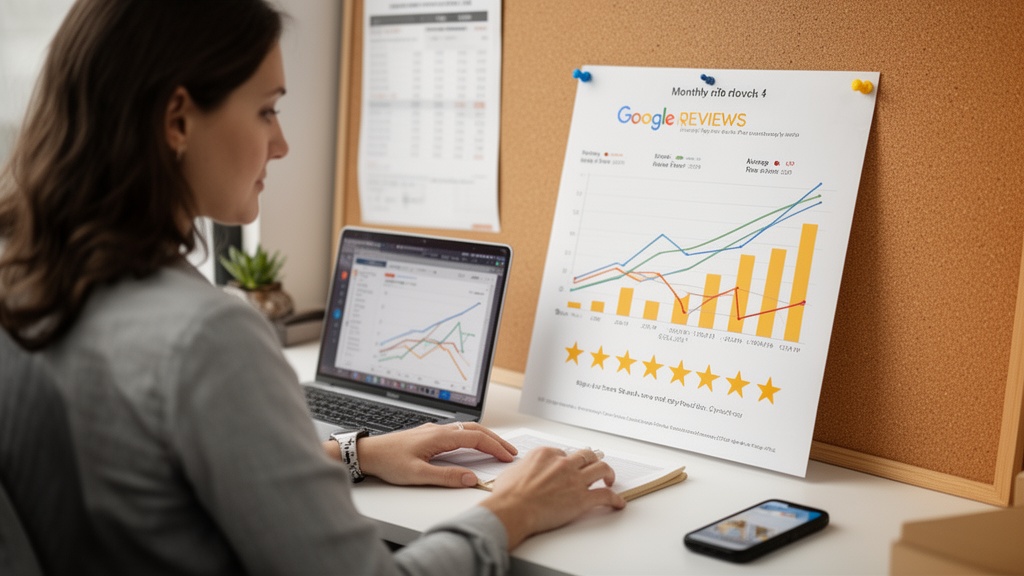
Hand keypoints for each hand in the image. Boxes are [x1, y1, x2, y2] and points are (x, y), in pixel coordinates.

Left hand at [354, 422, 517, 486]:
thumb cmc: (389, 462)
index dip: (494, 447)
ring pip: (466, 428)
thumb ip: (446, 476)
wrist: (368, 453)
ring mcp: (433, 430)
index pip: (475, 438)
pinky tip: (471, 445)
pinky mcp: (427, 434)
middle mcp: (438, 429)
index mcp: (439, 436)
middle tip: (510, 451)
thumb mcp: (418, 475)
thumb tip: (471, 478)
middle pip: (475, 429)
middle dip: (495, 440)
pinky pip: (456, 431)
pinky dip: (471, 436)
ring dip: (484, 437)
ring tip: (496, 447)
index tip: (507, 456)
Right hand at [480, 447, 625, 548]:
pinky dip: (615, 499)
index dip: (567, 461)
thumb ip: (523, 468)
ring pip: (601, 469)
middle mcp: (563, 463)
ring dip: (608, 473)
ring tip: (610, 479)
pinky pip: (606, 496)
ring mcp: (575, 480)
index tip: (568, 467)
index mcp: (545, 454)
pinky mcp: (582, 499)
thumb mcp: (512, 471)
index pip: (563, 453)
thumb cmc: (507, 495)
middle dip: (592, 459)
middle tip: (596, 463)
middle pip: (586, 456)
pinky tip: (618, 503)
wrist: (512, 510)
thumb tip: (522, 472)